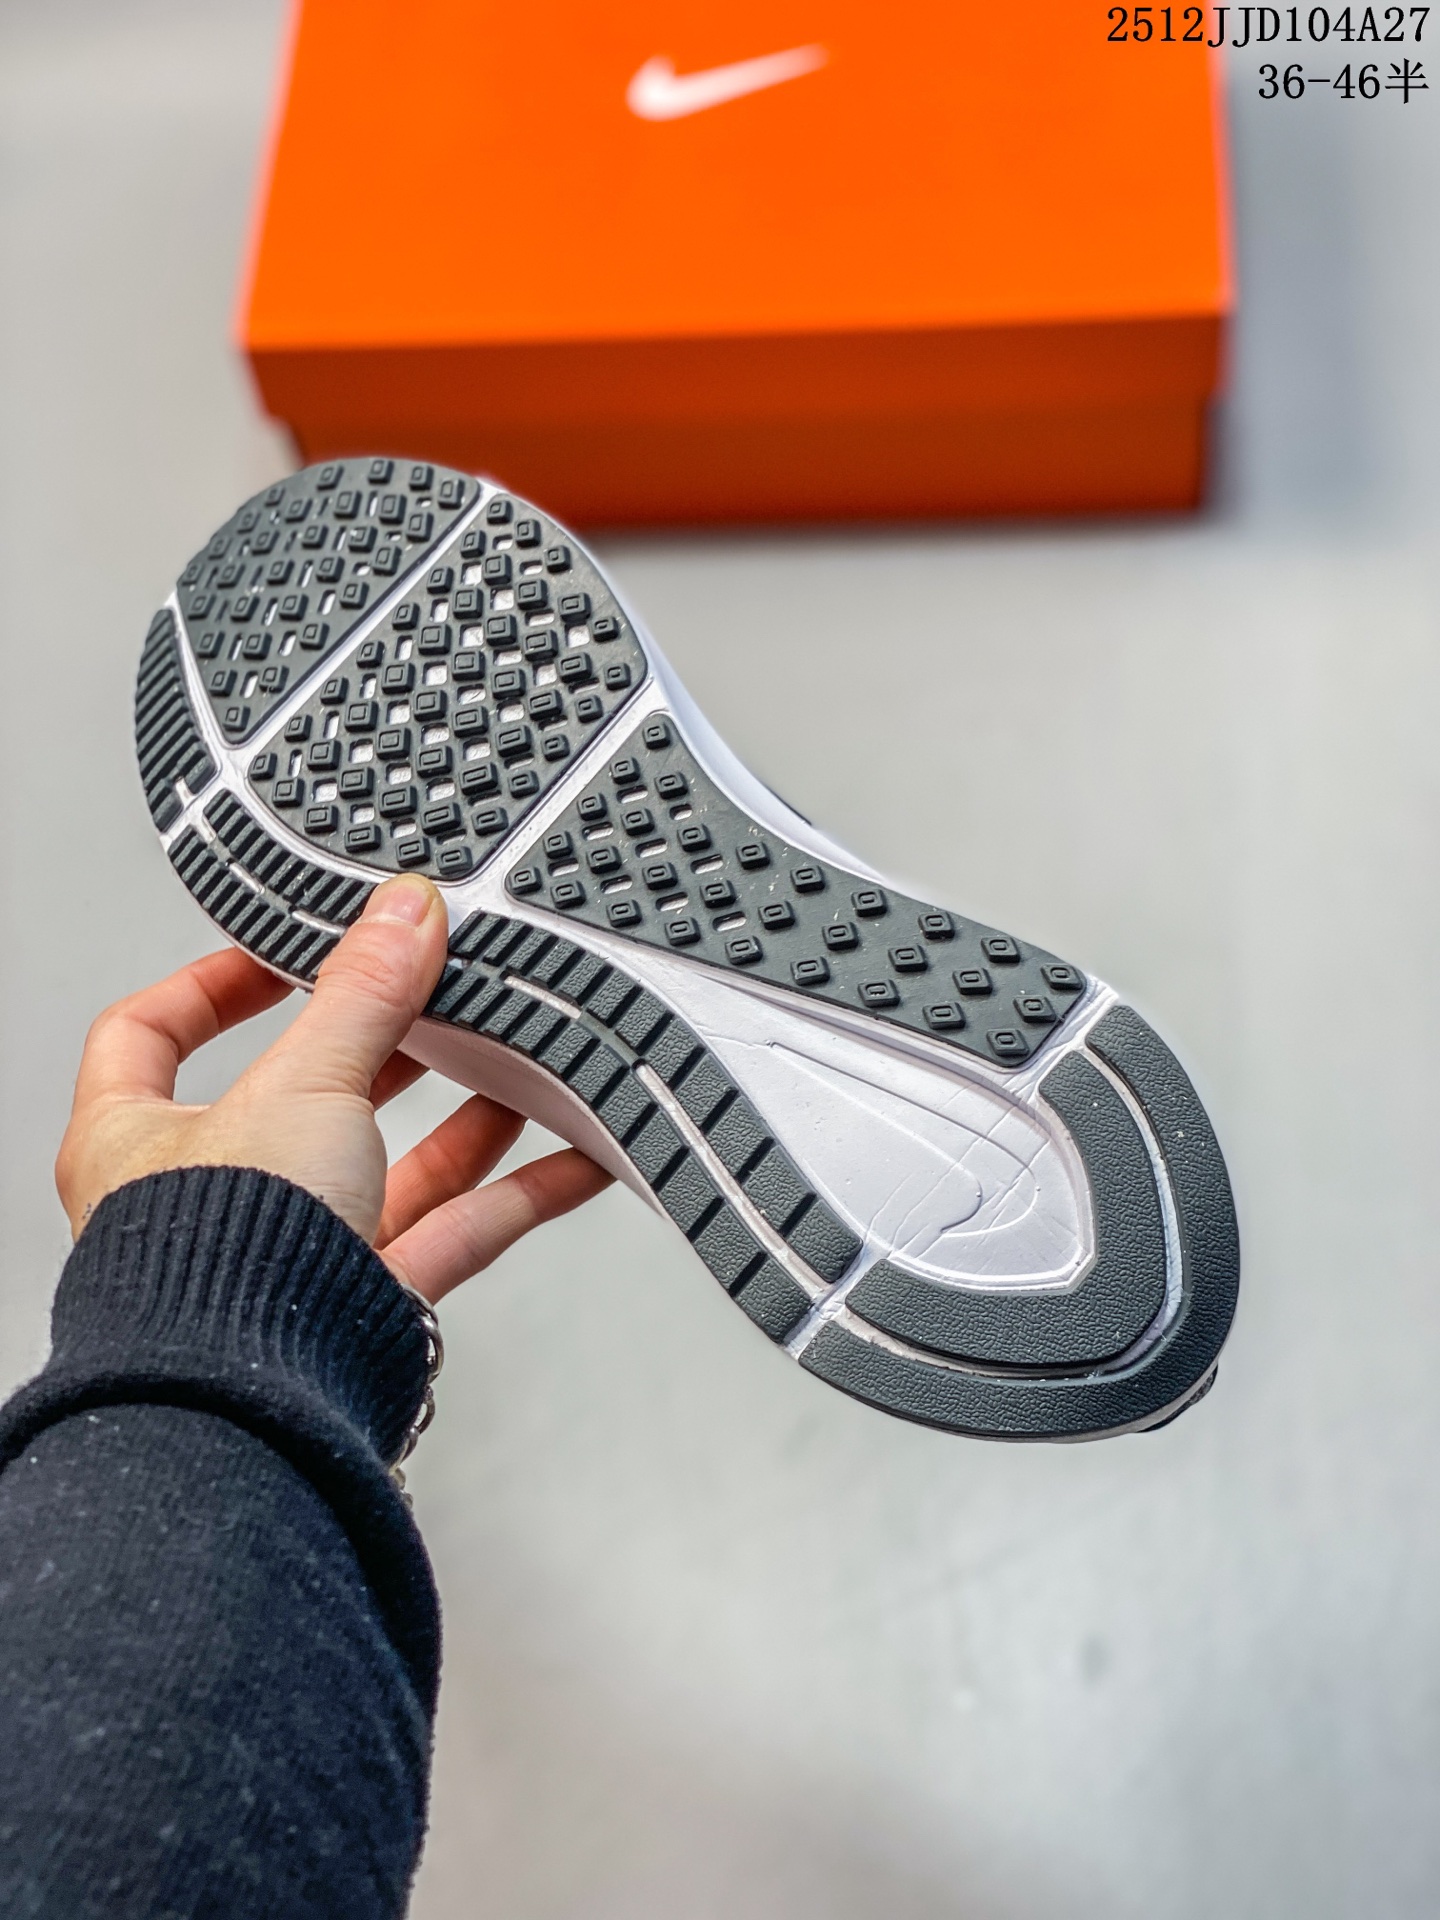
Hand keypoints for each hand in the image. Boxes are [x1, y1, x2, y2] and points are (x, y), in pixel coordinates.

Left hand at [54, 873, 612, 1302]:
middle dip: (377, 1048)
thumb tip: (400, 916)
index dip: (210, 982)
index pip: (152, 1032)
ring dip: (460, 1116)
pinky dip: (516, 1193)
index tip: (280, 952)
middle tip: (432, 999)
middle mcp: (210, 1198)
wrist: (261, 1400)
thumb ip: (362, 995)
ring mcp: (291, 1252)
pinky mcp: (363, 1301)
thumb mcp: (303, 1083)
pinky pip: (452, 1232)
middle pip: (300, 1097)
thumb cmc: (220, 1263)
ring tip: (520, 1061)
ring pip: (388, 1166)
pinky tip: (573, 1157)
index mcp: (139, 1137)